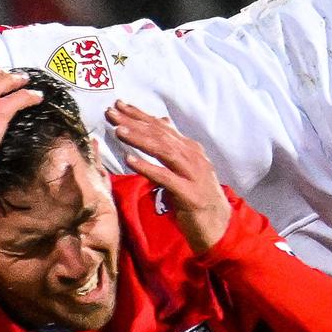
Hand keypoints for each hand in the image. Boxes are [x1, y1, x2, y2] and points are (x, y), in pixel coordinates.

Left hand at [105, 100, 231, 254]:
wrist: (220, 226)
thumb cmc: (198, 197)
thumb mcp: (187, 167)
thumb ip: (174, 145)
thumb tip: (162, 120)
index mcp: (191, 150)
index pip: (162, 127)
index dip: (140, 115)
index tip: (118, 105)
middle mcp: (193, 157)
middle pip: (161, 135)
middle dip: (135, 122)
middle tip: (111, 112)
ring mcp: (193, 175)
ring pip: (164, 151)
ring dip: (140, 140)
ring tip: (119, 131)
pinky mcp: (190, 194)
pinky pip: (165, 178)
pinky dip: (148, 168)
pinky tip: (130, 161)